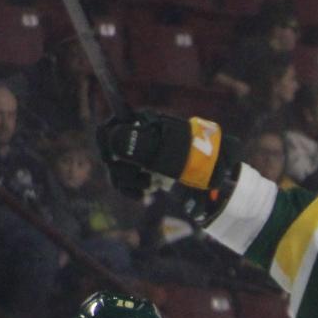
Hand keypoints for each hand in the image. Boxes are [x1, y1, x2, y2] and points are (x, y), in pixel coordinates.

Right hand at [98, 108, 241, 221]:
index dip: (105, 145)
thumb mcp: (165, 149)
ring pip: (115, 170)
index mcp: (139, 122)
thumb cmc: (192, 156)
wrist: (212, 170)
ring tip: (149, 186)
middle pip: (108, 153)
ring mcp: (137, 154)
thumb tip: (113, 140)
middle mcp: (134, 136)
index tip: (113, 161)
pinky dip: (131, 190)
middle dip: (121, 170)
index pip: (106, 129)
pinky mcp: (142, 170)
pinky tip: (145, 195)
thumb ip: (137, 144)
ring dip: (128, 182)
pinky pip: (123, 181)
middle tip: (143, 179)